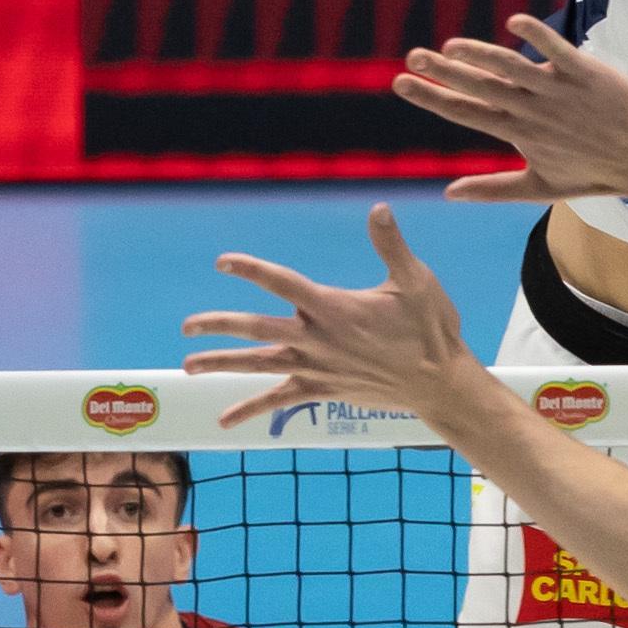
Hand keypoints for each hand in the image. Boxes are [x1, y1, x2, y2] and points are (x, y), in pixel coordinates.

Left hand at [181, 203, 489, 429]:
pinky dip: (250, 409)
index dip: (251, 270)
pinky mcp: (322, 390)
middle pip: (256, 329)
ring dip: (222, 364)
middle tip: (187, 325)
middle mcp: (318, 339)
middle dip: (219, 325)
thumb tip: (379, 208)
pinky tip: (223, 419)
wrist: (440, 384)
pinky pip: (279, 401)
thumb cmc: (431, 330)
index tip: (223, 262)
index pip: (282, 283)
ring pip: (259, 365)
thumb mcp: (415, 281)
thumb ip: (391, 245)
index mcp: (334, 308)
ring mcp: (316, 368)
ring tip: (189, 365)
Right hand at [396, 14, 627, 204]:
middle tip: (412, 57)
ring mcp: (558, 91)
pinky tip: (514, 23)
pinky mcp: (585, 73)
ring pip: (512, 70)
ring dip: (480, 55)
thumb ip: (491, 189)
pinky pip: (557, 51)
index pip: (467, 113)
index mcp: (519, 134)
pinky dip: (538, 37)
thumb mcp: (540, 187)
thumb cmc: (594, 173)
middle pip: (481, 88)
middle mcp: (533, 111)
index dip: (434, 98)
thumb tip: (448, 194)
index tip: (402, 83)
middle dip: (444, 73)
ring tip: (449, 46)